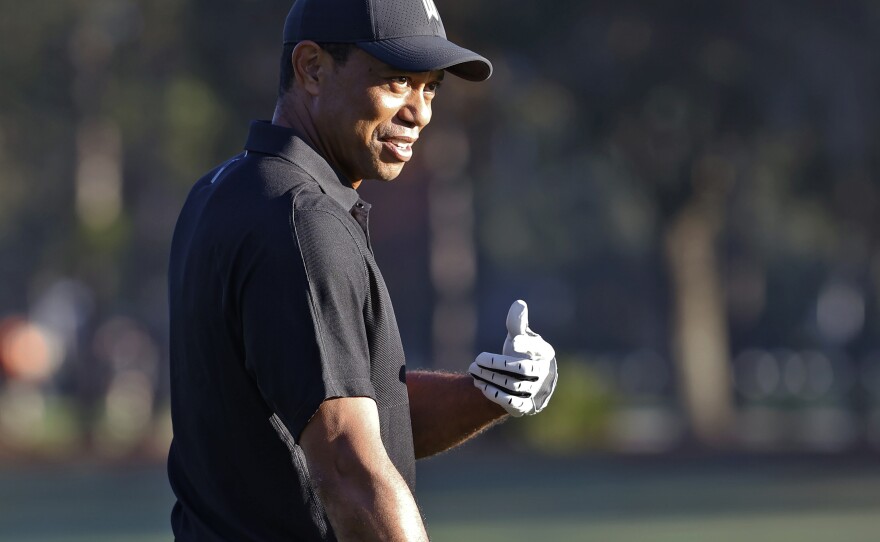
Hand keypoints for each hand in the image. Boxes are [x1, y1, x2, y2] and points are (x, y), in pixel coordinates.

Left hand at [468, 300, 557, 415]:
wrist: (523, 381)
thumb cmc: (521, 352)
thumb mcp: (520, 335)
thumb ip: (517, 322)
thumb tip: (519, 304)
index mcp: (544, 353)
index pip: (535, 348)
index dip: (523, 345)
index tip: (512, 341)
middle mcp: (543, 373)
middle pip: (521, 370)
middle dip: (497, 365)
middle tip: (477, 360)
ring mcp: (536, 391)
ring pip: (513, 386)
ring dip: (491, 379)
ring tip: (474, 371)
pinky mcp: (526, 406)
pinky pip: (512, 403)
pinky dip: (495, 395)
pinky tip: (480, 385)